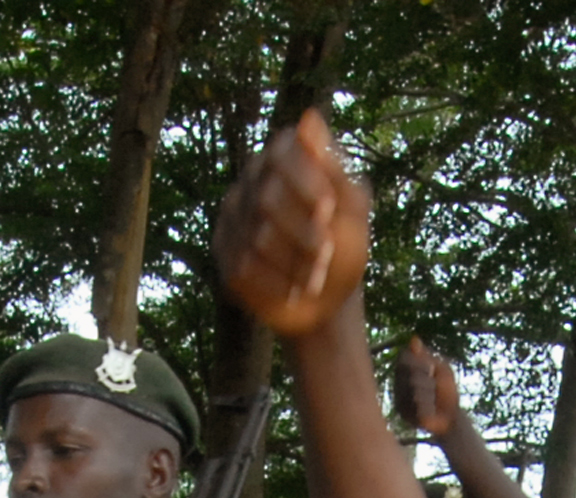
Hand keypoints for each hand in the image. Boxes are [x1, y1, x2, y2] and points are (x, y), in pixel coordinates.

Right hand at [215, 110, 370, 341]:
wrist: (328, 301)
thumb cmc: (344, 247)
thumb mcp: (351, 209)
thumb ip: (333, 167)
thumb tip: (308, 118)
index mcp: (282, 159)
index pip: (282, 154)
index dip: (305, 182)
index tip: (329, 209)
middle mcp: (251, 181)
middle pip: (268, 199)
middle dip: (303, 232)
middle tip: (326, 254)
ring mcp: (233, 217)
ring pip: (257, 237)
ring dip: (294, 262)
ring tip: (313, 278)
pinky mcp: (223, 253)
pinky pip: (243, 266)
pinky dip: (276, 283)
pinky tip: (291, 290)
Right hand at [393, 337, 460, 437]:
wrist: (450, 417)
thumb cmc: (447, 392)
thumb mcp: (442, 369)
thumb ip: (427, 356)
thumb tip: (413, 339)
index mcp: (406, 369)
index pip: (404, 357)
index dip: (419, 362)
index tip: (432, 368)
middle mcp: (399, 381)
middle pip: (410, 373)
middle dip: (427, 380)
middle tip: (434, 388)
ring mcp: (399, 397)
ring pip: (413, 389)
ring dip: (429, 394)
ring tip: (433, 401)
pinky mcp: (402, 412)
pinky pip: (415, 404)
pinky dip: (428, 407)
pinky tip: (430, 410)